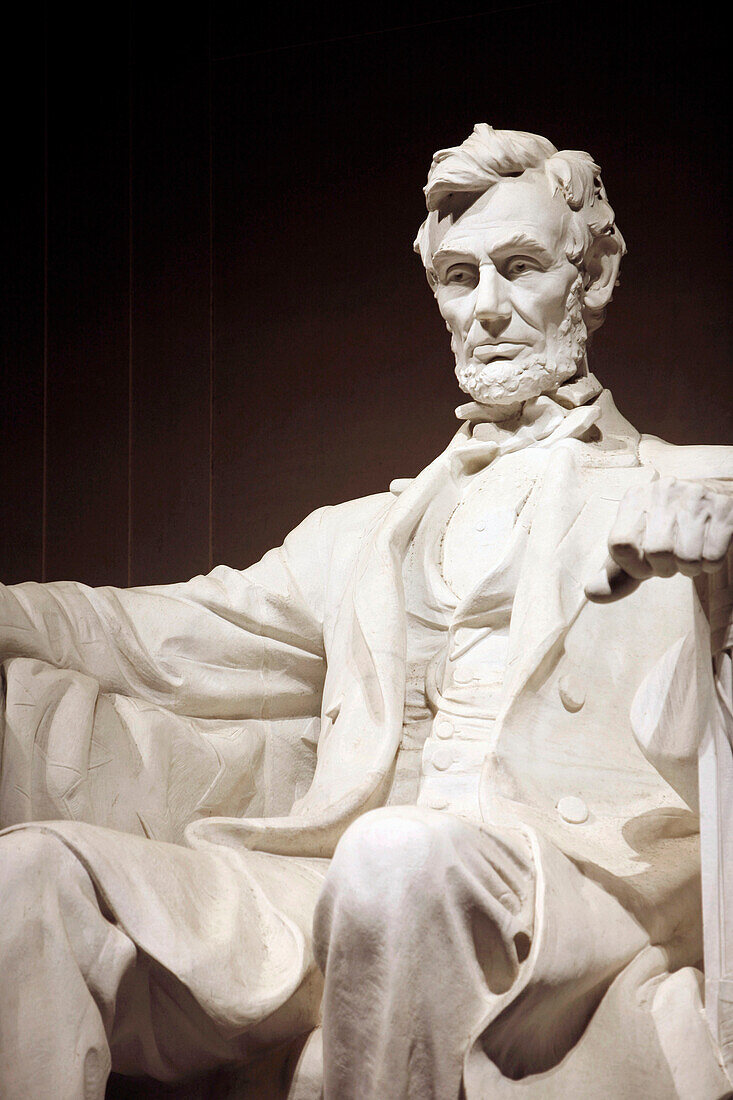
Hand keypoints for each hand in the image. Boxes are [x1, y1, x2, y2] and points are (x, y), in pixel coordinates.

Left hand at [585, 476, 732, 603]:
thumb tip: (591, 594)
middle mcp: (663, 492)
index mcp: (634, 499)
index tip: (644, 565)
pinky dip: (709, 564)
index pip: (620, 543)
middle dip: (665, 568)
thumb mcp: (637, 551)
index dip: (633, 566)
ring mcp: (696, 497)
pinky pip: (712, 556)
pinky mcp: (724, 509)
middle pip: (657, 551)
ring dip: (689, 568)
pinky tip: (707, 548)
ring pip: (686, 556)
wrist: (711, 505)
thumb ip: (615, 575)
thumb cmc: (666, 533)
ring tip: (689, 554)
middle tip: (671, 560)